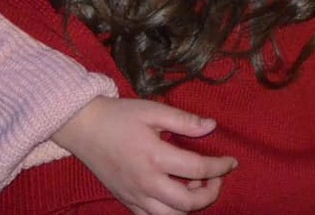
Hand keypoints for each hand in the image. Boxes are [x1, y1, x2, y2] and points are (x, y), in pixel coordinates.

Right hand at [53, 97, 235, 214]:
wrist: (83, 128)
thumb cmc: (118, 116)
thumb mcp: (152, 110)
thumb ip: (184, 120)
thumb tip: (212, 126)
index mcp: (155, 156)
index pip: (198, 169)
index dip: (220, 166)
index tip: (232, 161)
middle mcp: (146, 182)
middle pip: (188, 203)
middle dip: (211, 193)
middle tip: (215, 177)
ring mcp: (135, 195)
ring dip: (190, 206)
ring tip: (194, 187)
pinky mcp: (126, 201)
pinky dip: (169, 214)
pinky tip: (174, 196)